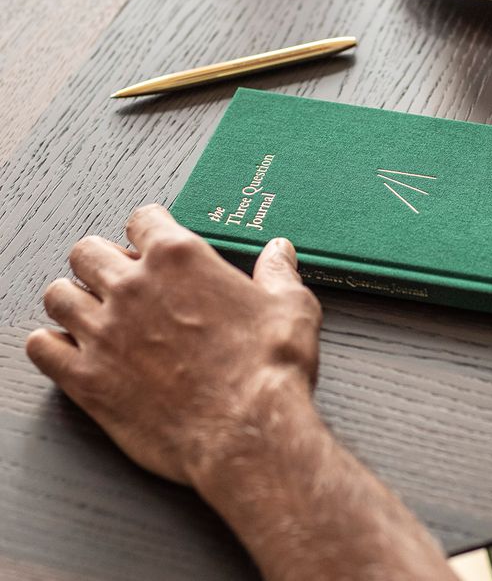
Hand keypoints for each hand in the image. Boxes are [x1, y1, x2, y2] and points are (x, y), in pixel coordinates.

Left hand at [27, 207, 456, 580]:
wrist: (249, 432)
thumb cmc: (270, 367)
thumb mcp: (291, 306)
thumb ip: (278, 272)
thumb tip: (279, 252)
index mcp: (179, 257)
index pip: (142, 218)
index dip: (149, 230)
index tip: (154, 245)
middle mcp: (133, 286)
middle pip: (86, 251)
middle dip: (102, 261)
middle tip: (120, 281)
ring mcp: (104, 331)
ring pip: (57, 295)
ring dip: (74, 301)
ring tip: (93, 316)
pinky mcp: (86, 378)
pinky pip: (42, 348)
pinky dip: (53, 347)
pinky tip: (74, 352)